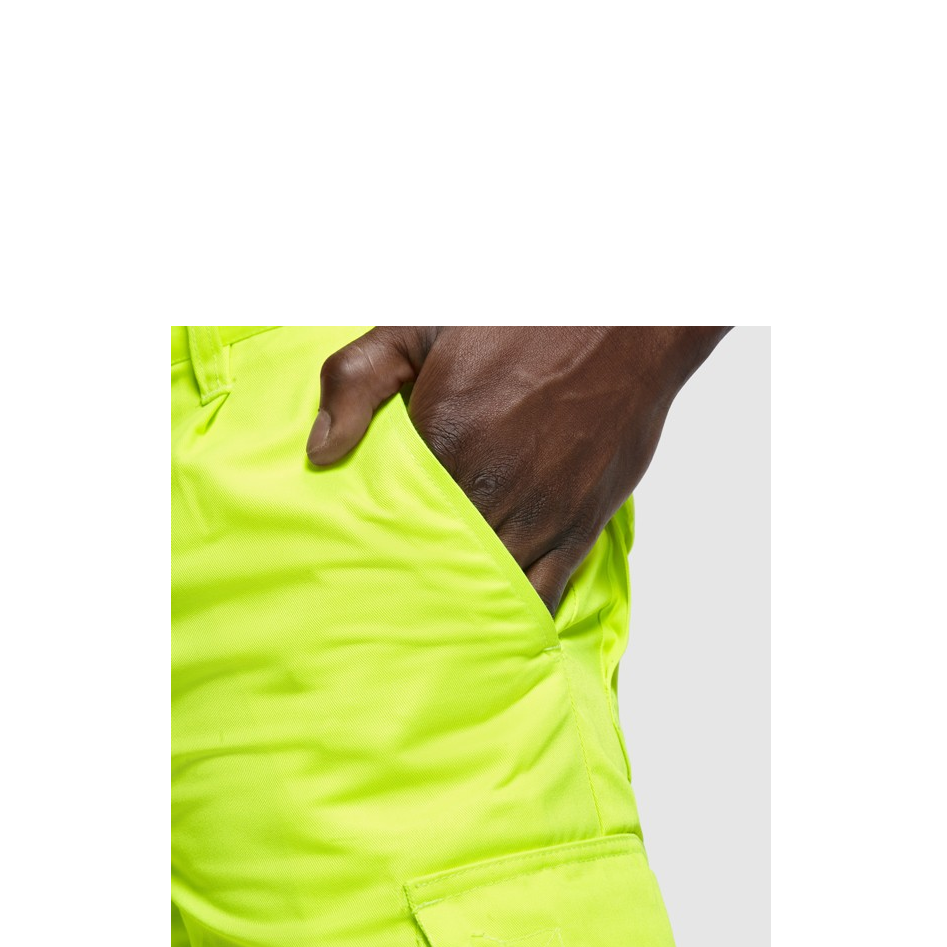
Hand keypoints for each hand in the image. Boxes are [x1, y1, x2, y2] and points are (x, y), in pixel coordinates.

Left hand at [306, 327, 728, 614]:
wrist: (627, 320)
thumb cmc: (522, 317)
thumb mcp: (420, 325)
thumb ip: (357, 379)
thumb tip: (320, 452)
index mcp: (445, 439)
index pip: (392, 518)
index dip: (371, 544)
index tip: (348, 564)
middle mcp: (491, 486)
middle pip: (436, 561)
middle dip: (408, 584)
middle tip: (377, 612)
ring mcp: (539, 513)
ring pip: (487, 586)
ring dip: (457, 606)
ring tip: (425, 627)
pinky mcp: (579, 525)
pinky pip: (543, 591)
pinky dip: (514, 614)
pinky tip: (490, 628)